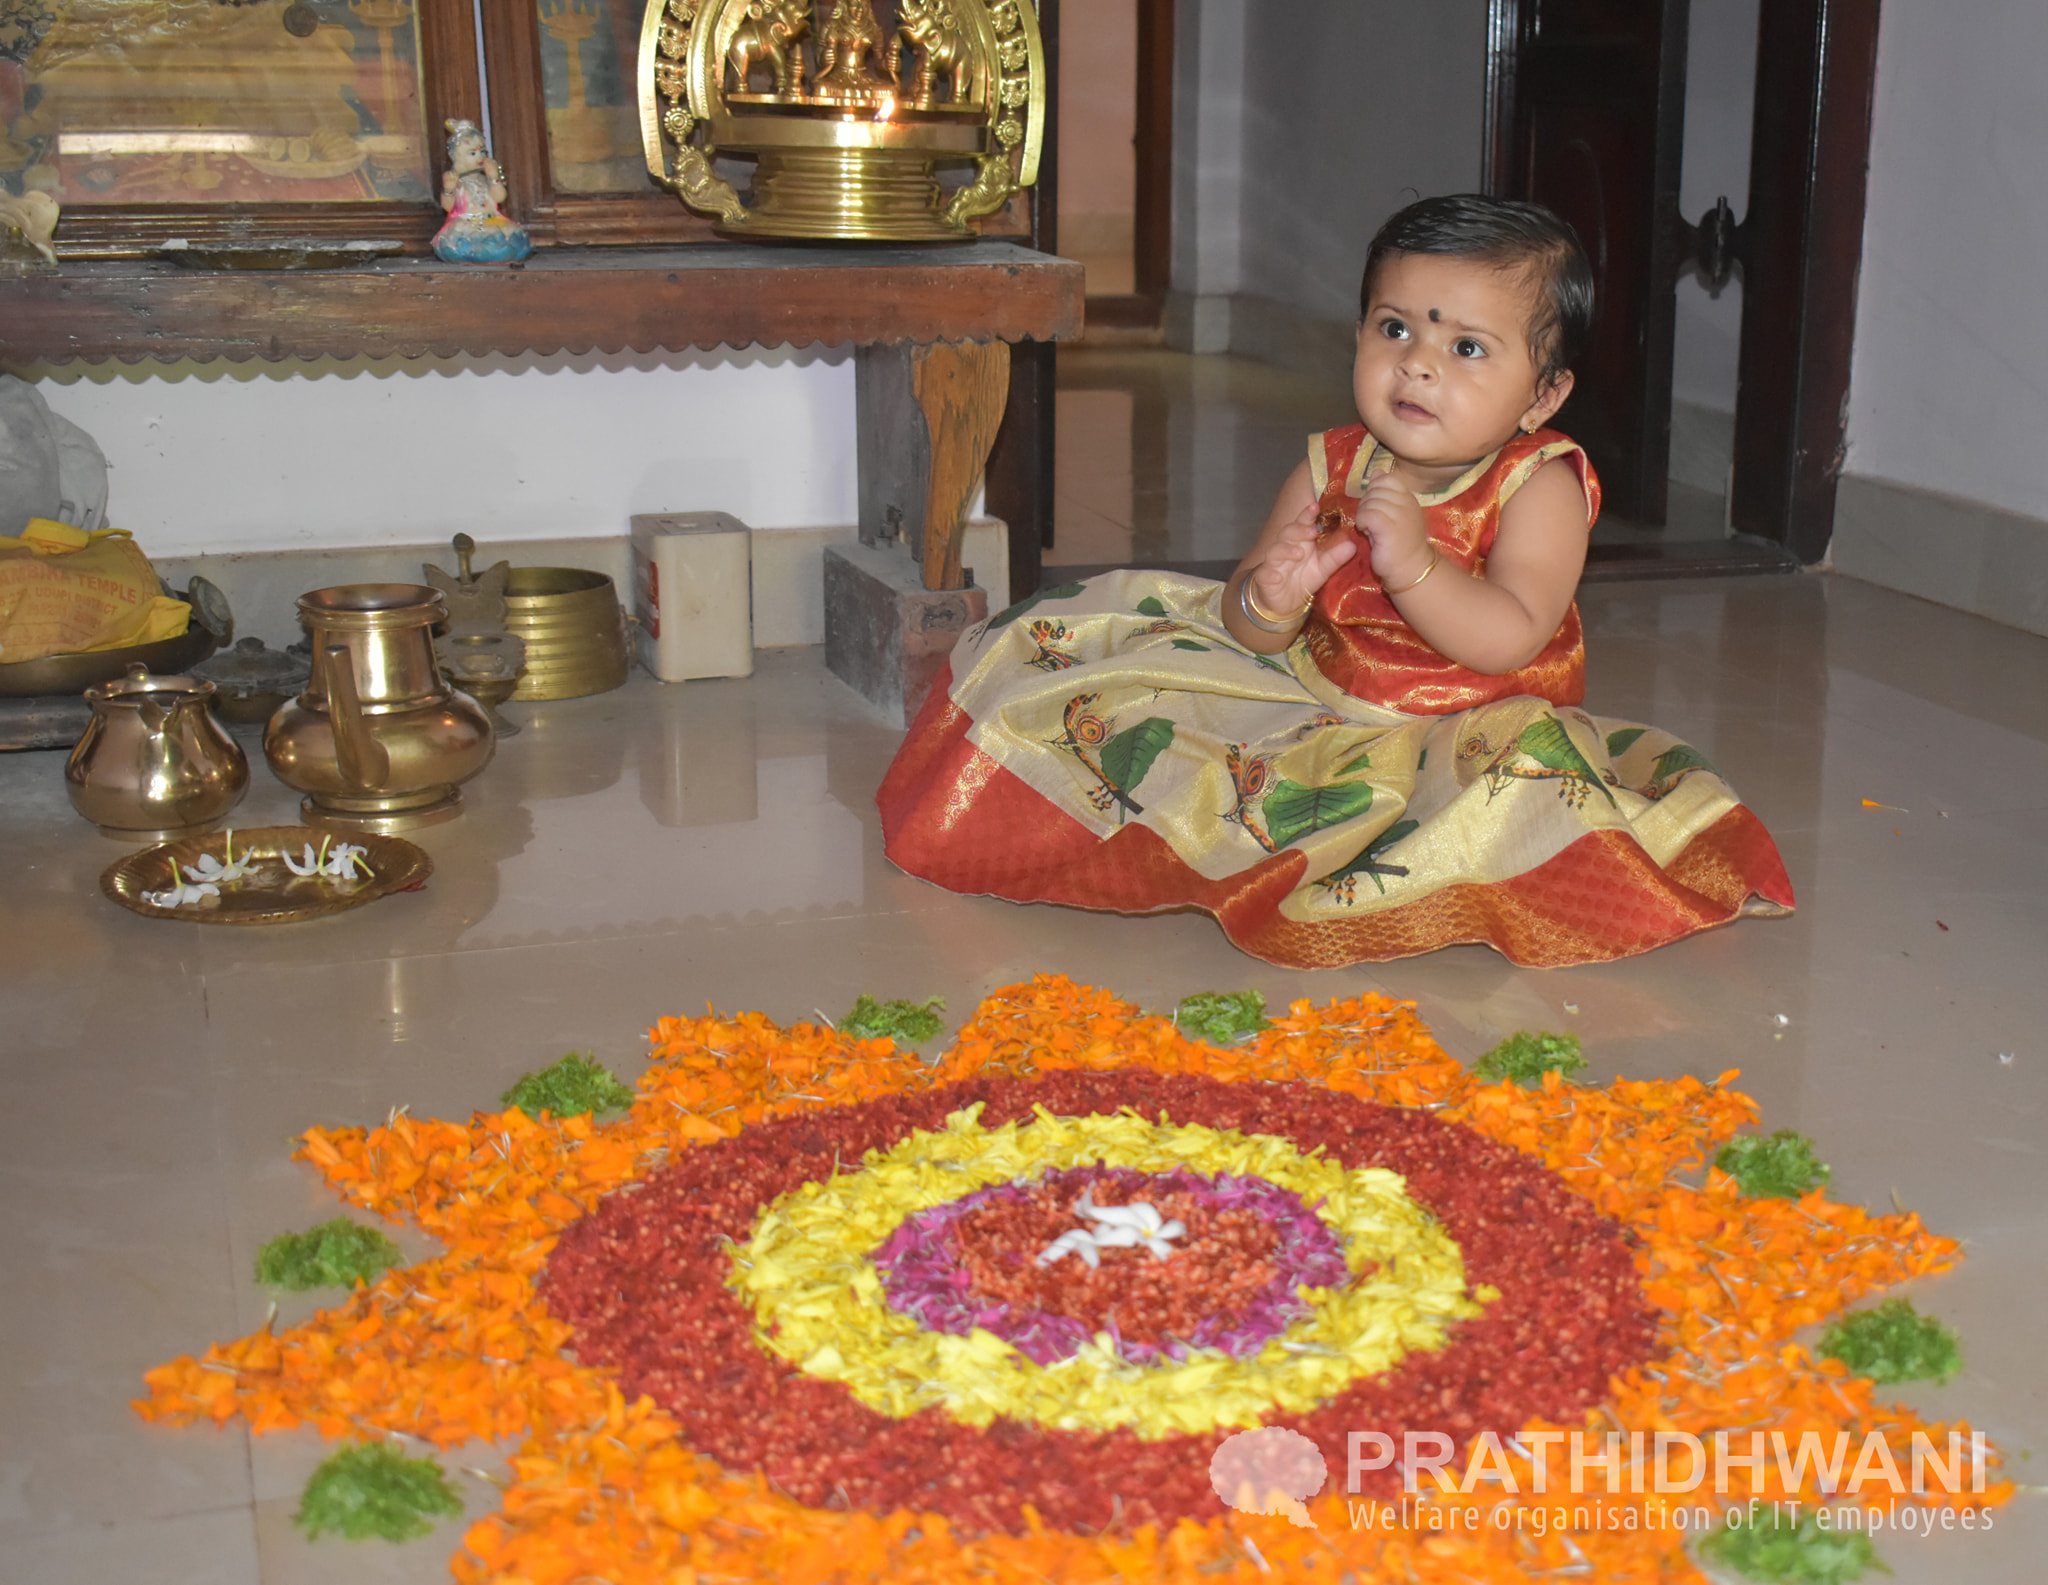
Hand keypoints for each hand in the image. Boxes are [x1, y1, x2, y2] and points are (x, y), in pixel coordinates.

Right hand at [1251, 501, 1356, 612]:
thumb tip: (1352, 545)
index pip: (1302, 523)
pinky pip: (1264, 574)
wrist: (1285, 602)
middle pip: (1287, 533)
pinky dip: (1270, 573)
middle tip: (1312, 532)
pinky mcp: (1264, 579)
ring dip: (1285, 550)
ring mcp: (1273, 563)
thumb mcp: (1323, 569)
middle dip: (1298, 530)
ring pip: (1274, 551)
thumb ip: (1335, 557)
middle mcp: (1285, 548)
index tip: (1315, 507)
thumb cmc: (1303, 579)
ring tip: (1299, 553)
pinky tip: (1277, 576)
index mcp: (1300, 542)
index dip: (1307, 514)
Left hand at [1356, 474, 1432, 590]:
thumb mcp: (1394, 513)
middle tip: (1370, 521)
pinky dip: (1362, 522)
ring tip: (1370, 529)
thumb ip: (1385, 492)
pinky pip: (1367, 514)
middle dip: (1366, 504)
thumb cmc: (1400, 544)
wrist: (1411, 569)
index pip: (1387, 479)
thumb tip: (1377, 471)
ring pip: (1369, 502)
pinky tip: (1367, 532)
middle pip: (1375, 490)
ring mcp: (1400, 514)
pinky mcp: (1389, 527)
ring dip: (1363, 515)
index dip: (1374, 491)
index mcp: (1409, 497)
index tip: (1375, 507)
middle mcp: (1407, 502)